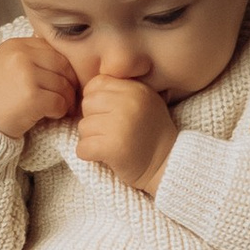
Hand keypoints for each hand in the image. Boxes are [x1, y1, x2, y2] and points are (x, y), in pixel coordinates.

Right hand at [0, 35, 78, 139]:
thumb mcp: (7, 64)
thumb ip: (31, 56)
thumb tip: (68, 55)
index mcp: (15, 45)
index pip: (54, 50)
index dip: (64, 67)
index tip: (63, 81)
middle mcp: (20, 56)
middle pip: (63, 66)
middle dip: (70, 83)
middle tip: (68, 97)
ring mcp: (25, 75)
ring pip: (63, 85)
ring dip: (66, 100)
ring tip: (59, 108)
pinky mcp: (31, 97)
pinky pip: (60, 102)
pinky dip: (59, 111)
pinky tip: (49, 115)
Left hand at [75, 73, 175, 193]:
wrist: (166, 165)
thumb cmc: (149, 134)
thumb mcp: (144, 102)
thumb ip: (120, 91)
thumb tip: (88, 89)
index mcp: (137, 90)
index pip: (97, 83)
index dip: (97, 100)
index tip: (108, 114)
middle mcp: (130, 104)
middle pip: (87, 104)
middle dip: (93, 119)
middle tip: (111, 132)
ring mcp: (121, 125)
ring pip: (83, 127)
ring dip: (92, 139)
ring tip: (113, 144)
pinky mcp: (113, 148)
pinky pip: (82, 147)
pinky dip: (89, 155)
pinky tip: (105, 156)